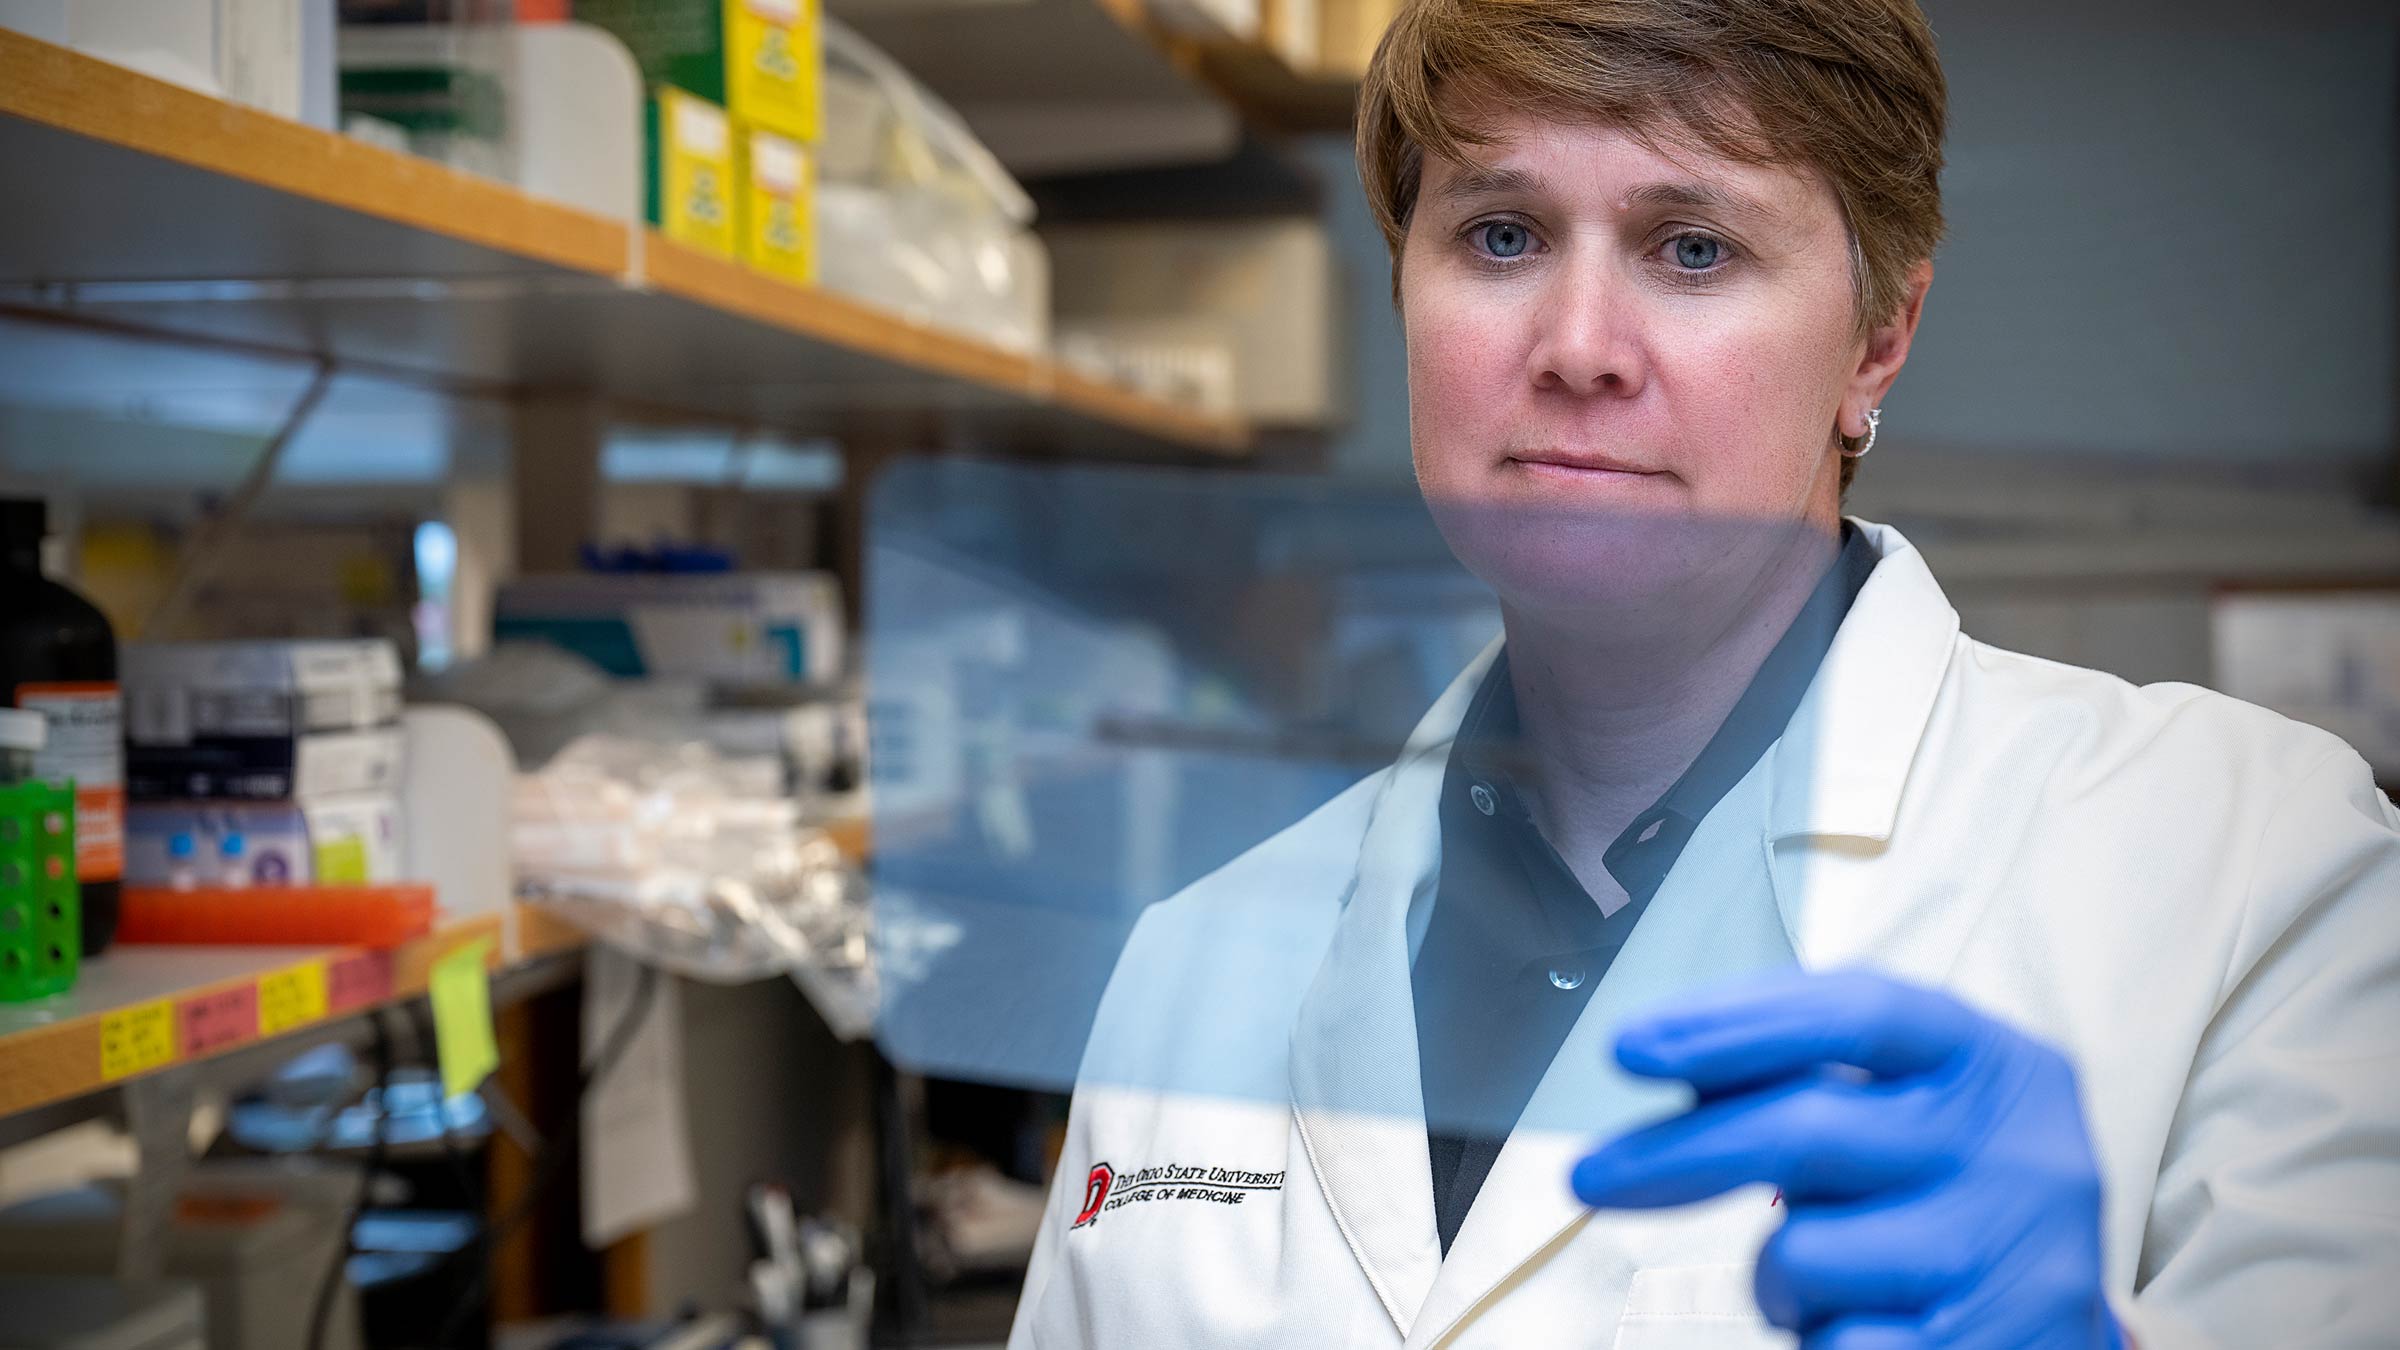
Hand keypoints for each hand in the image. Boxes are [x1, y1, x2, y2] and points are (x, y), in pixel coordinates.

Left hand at [1569, 970, 2125, 1349]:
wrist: (2049, 1323)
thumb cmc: (1942, 1192)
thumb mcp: (1902, 1107)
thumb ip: (1804, 1073)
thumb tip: (1667, 1055)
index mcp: (1993, 1063)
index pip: (1856, 1012)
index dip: (1734, 1023)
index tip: (1630, 1048)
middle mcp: (2018, 1151)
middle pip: (1807, 1128)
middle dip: (1676, 1154)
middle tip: (1588, 1175)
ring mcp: (2013, 1258)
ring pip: (1805, 1253)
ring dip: (1773, 1275)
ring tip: (1822, 1279)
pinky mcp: (1992, 1349)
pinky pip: (1836, 1345)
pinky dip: (1817, 1338)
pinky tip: (1862, 1327)